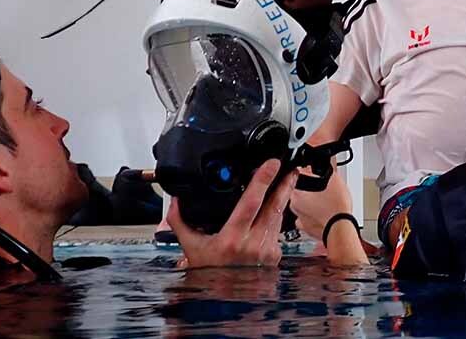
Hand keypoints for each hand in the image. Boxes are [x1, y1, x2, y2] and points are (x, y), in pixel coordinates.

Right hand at [168, 160, 295, 267]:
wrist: (226, 300)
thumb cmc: (211, 275)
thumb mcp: (191, 248)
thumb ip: (181, 222)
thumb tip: (175, 201)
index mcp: (232, 239)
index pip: (252, 203)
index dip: (263, 180)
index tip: (271, 164)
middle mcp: (253, 244)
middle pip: (275, 206)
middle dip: (284, 184)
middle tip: (290, 167)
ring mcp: (267, 250)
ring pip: (279, 216)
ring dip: (284, 197)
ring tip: (287, 180)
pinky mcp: (275, 255)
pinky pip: (278, 229)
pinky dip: (277, 216)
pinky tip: (277, 205)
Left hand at [289, 163, 352, 242]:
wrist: (340, 229)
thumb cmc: (336, 207)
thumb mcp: (334, 179)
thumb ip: (324, 169)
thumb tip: (321, 164)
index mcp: (296, 191)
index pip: (297, 175)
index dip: (308, 172)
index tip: (315, 173)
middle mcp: (293, 204)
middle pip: (300, 190)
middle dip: (310, 188)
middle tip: (323, 188)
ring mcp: (299, 217)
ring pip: (303, 204)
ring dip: (311, 202)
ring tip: (326, 202)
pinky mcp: (305, 228)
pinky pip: (308, 217)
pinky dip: (314, 215)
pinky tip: (324, 213)